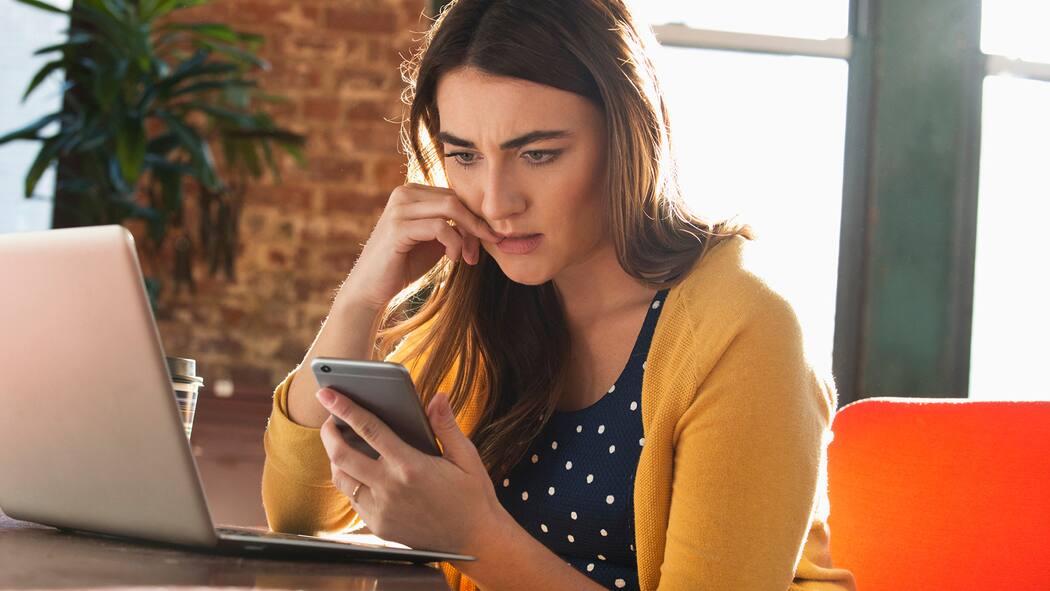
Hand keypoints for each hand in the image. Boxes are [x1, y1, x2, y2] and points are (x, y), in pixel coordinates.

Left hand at [315, 387, 505, 554]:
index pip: (369, 429)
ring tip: (341, 444)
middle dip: (328, 433)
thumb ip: (446, 426)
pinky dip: (350, 482)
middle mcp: (390, 488)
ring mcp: (381, 510)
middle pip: (341, 455)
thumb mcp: (466, 457)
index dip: (345, 408)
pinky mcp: (378, 527)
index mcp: (411, 466)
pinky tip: (358, 471)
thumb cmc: (472, 495)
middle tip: (330, 420)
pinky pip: (352, 500)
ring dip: (335, 459)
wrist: (474, 541)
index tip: (327, 394)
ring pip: (341, 480)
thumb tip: (437, 397)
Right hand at [342, 184, 502, 311]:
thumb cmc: (405, 263)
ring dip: (468, 235)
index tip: (486, 241)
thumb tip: (483, 222)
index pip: (455, 195)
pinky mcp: (398, 227)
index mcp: (412, 191)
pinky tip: (454, 259)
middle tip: (480, 252)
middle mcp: (404, 193)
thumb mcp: (435, 240)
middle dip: (475, 226)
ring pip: (451, 209)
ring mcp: (399, 208)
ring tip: (467, 258)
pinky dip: (454, 243)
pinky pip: (439, 227)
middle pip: (456, 199)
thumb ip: (454, 226)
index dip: (474, 217)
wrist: (372, 287)